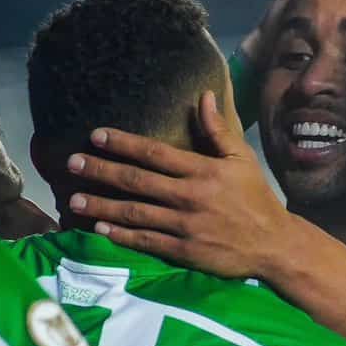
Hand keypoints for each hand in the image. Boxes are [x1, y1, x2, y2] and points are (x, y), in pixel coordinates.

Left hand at [67, 91, 298, 280]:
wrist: (273, 245)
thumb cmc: (256, 198)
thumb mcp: (242, 159)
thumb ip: (218, 130)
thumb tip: (205, 95)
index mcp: (201, 170)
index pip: (154, 152)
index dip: (123, 143)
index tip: (96, 135)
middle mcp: (189, 196)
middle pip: (136, 180)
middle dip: (101, 170)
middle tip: (72, 162)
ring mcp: (184, 225)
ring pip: (134, 212)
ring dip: (101, 205)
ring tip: (74, 199)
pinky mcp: (184, 250)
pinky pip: (146, 240)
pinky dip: (121, 234)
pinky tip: (100, 228)